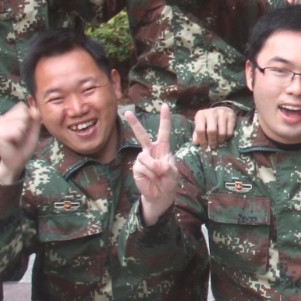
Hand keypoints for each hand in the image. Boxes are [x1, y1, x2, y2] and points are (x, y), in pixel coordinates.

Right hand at [0, 102, 41, 183]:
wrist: (16, 162)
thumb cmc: (24, 146)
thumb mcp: (34, 131)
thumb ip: (35, 119)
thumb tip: (34, 107)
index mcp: (9, 116)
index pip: (22, 106)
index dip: (29, 117)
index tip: (26, 129)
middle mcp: (2, 119)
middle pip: (22, 111)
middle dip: (26, 125)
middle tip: (20, 135)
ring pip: (20, 121)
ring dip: (22, 132)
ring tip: (16, 139)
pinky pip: (15, 131)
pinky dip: (18, 138)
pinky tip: (12, 142)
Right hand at [126, 106, 178, 225]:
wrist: (160, 195)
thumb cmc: (169, 181)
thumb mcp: (173, 172)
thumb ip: (166, 166)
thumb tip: (154, 163)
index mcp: (162, 148)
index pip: (164, 131)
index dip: (164, 119)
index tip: (165, 106)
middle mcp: (150, 150)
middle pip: (142, 134)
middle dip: (134, 123)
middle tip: (126, 112)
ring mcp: (142, 158)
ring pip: (145, 157)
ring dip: (154, 167)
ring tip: (158, 175)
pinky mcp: (136, 167)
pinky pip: (142, 166)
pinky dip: (149, 173)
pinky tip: (151, 178)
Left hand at [191, 106, 236, 146]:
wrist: (222, 110)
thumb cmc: (209, 121)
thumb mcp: (201, 125)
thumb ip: (197, 134)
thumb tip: (196, 143)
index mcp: (201, 115)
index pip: (200, 130)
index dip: (202, 140)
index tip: (204, 146)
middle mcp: (211, 112)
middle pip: (211, 131)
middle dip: (212, 141)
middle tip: (213, 146)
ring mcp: (222, 113)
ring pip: (222, 133)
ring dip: (220, 141)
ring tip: (218, 143)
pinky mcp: (231, 116)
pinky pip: (229, 132)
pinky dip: (227, 138)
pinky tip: (224, 138)